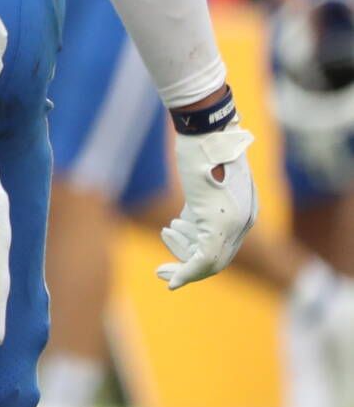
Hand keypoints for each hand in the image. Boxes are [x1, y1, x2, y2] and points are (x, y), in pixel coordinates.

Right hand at [159, 123, 256, 288]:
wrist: (205, 128)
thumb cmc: (200, 145)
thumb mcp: (203, 180)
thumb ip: (203, 204)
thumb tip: (190, 221)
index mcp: (244, 211)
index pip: (223, 247)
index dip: (196, 258)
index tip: (173, 262)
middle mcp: (244, 220)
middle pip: (219, 259)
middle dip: (189, 269)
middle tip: (161, 274)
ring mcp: (234, 222)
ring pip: (212, 262)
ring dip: (183, 265)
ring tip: (163, 242)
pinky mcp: (219, 220)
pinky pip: (204, 257)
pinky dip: (187, 272)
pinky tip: (170, 278)